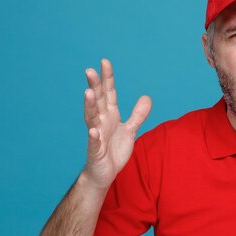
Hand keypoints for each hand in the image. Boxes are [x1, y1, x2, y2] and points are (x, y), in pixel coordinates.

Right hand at [81, 59, 151, 189]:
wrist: (104, 173)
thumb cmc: (113, 150)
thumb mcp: (130, 130)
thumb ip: (138, 114)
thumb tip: (147, 97)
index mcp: (109, 116)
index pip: (108, 93)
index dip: (108, 78)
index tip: (105, 61)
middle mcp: (101, 122)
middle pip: (97, 101)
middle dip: (94, 86)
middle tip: (90, 70)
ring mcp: (97, 136)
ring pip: (91, 118)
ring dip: (89, 106)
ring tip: (88, 93)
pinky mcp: (95, 151)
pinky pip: (94, 143)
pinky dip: (93, 137)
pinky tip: (93, 131)